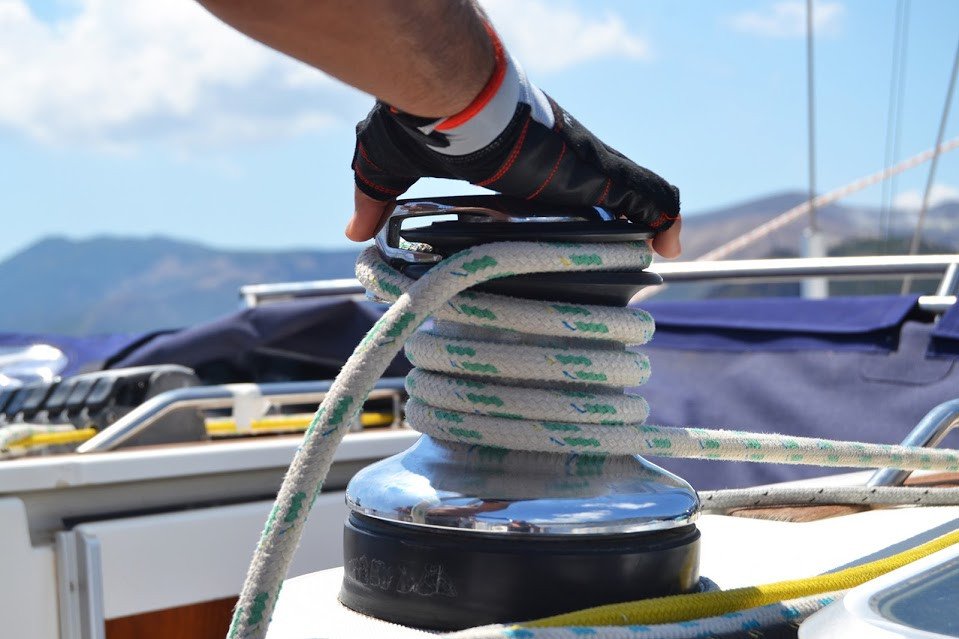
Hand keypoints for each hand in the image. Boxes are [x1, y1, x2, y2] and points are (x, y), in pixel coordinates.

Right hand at [346, 31, 681, 258]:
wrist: (447, 92)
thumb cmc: (422, 119)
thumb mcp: (391, 167)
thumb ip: (375, 198)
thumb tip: (352, 232)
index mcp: (520, 163)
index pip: (556, 188)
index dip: (568, 211)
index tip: (573, 239)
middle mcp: (559, 161)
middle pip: (603, 193)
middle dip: (616, 224)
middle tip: (620, 261)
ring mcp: (583, 162)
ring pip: (634, 194)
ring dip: (647, 224)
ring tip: (655, 259)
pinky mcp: (598, 166)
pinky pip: (650, 193)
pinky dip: (664, 217)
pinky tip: (670, 245)